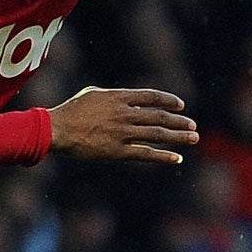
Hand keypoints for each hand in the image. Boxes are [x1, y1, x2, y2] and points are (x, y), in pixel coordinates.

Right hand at [49, 87, 197, 163]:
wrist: (57, 129)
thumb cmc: (71, 110)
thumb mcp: (92, 94)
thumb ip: (113, 96)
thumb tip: (127, 98)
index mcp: (118, 98)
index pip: (151, 97)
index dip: (168, 101)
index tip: (181, 106)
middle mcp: (124, 114)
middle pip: (159, 117)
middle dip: (179, 121)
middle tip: (193, 125)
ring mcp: (122, 133)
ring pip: (157, 135)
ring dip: (178, 137)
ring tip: (194, 138)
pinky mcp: (118, 151)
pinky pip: (145, 154)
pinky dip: (163, 156)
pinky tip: (176, 157)